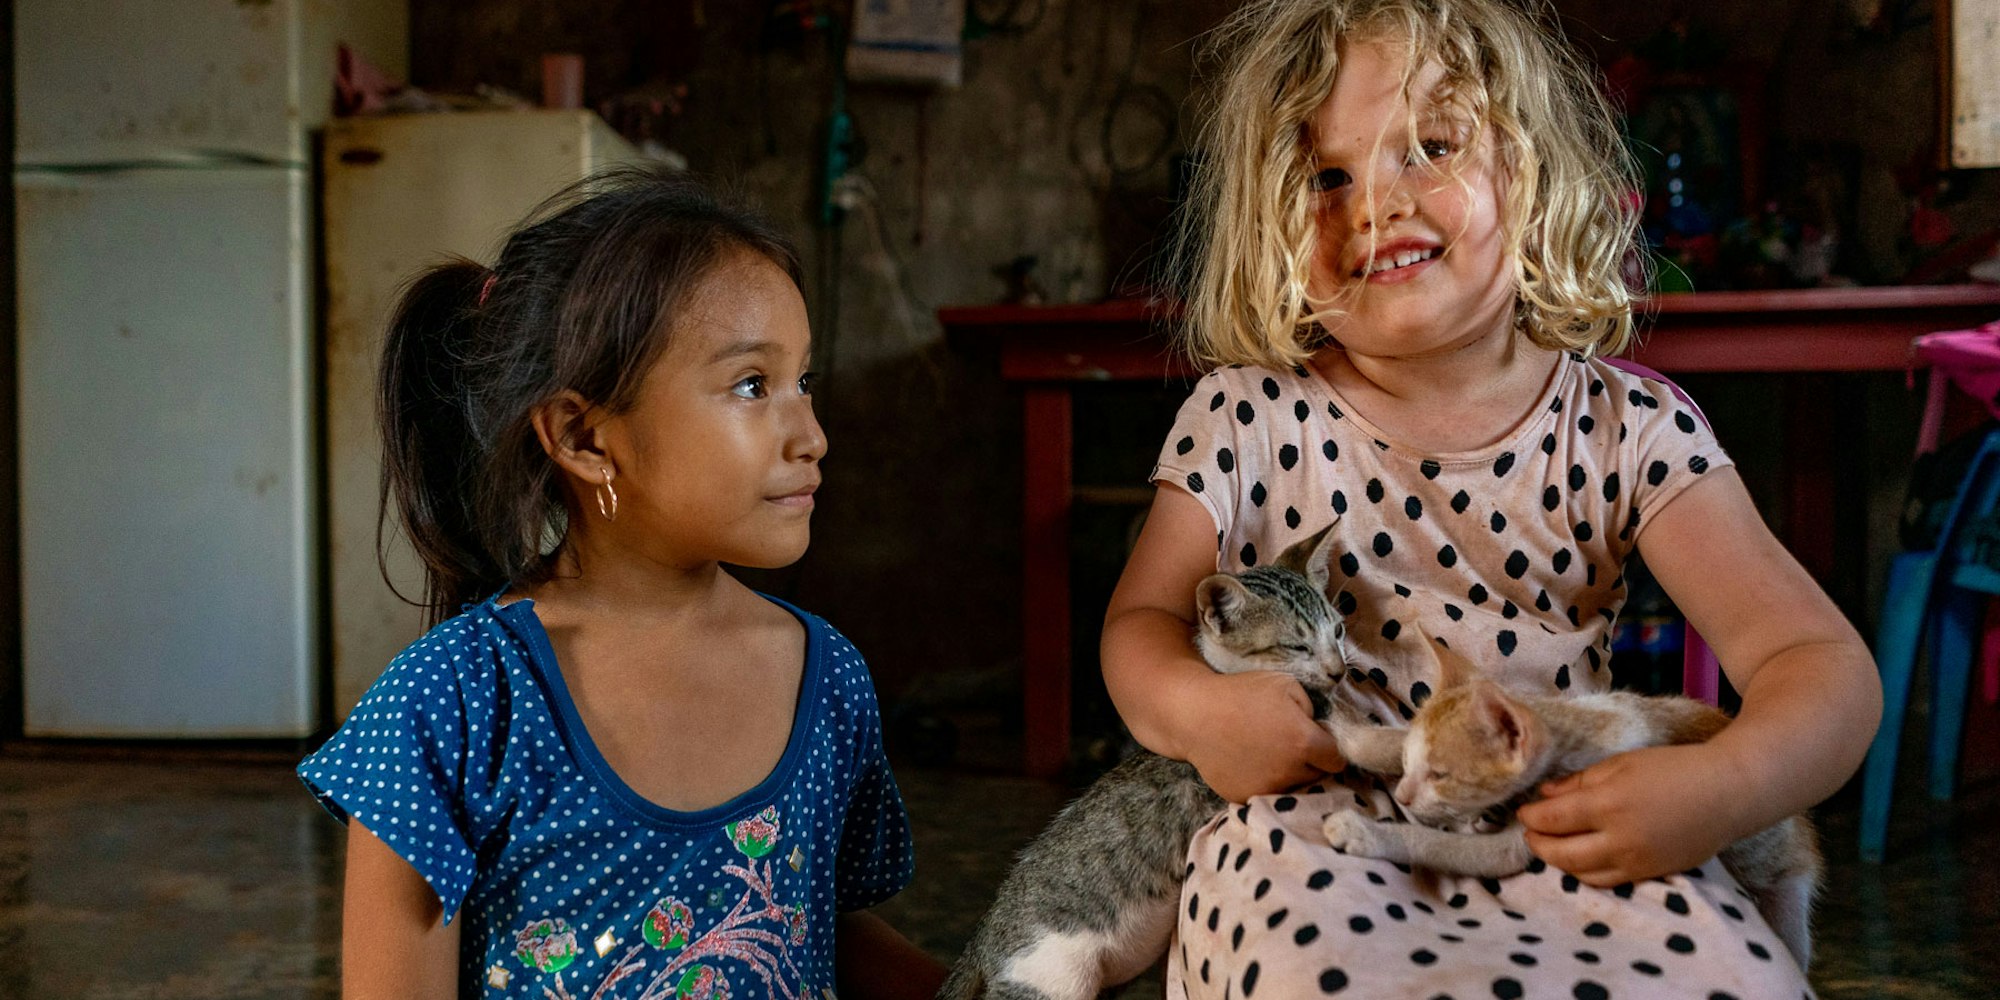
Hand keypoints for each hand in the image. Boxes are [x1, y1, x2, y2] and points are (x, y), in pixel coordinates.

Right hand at [1183, 670, 1346, 802]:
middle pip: (1317, 776)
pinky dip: (1264, 782)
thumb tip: (1317, 728)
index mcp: (1304, 743)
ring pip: (1293, 788)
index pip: (1337, 760)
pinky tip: (1251, 763)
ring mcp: (1267, 788)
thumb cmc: (1240, 694)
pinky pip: (1266, 794)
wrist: (1194, 715)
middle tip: (1292, 745)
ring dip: (1289, 775)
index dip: (1330, 748)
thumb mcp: (1285, 684)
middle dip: (1311, 763)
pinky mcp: (1245, 797)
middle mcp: (1290, 772)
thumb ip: (1310, 708)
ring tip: (1271, 754)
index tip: (1318, 740)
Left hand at [1517, 743, 1748, 885]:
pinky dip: (1585, 873)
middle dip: (1538, 844)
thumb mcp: (1622, 764)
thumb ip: (1580, 782)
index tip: (1523, 811)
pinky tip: (1579, 859)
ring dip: (1558, 862)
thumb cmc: (1674, 769)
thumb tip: (1545, 796)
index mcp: (1609, 804)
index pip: (1553, 819)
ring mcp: (1635, 862)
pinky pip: (1606, 881)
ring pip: (1581, 874)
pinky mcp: (1650, 874)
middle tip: (1530, 832)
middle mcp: (1619, 839)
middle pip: (1561, 854)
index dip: (1531, 818)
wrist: (1728, 794)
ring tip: (1551, 845)